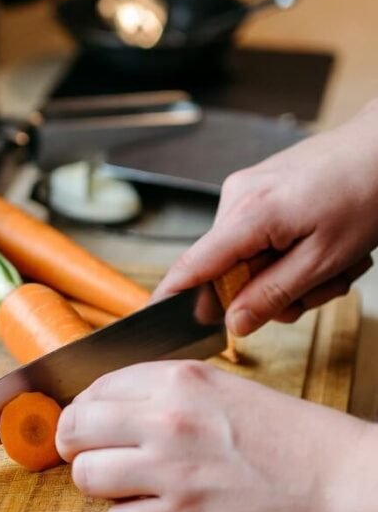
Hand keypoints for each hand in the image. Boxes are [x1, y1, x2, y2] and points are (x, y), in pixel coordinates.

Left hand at [56, 361, 377, 511]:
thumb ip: (166, 393)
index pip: (95, 388)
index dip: (86, 410)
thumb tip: (111, 407)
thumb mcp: (223, 389)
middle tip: (90, 456)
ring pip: (86, 476)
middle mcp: (166, 419)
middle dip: (76, 445)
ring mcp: (171, 471)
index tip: (90, 425)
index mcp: (178, 380)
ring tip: (128, 487)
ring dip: (101, 485)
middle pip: (75, 428)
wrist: (338, 482)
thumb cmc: (290, 437)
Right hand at [153, 102, 377, 335]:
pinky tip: (324, 245)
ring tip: (334, 263)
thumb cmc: (366, 193)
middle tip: (320, 289)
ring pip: (250, 257)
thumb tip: (234, 323)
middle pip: (229, 270)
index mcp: (248, 214)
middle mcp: (238, 197)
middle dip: (272, 291)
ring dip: (290, 273)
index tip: (154, 323)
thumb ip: (274, 294)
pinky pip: (262, 237)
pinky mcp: (261, 189)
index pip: (193, 265)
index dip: (173, 299)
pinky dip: (291, 252)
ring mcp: (248, 190)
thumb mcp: (325, 259)